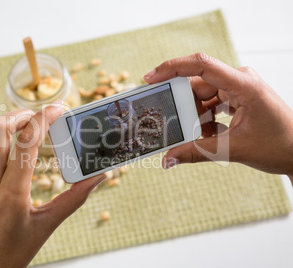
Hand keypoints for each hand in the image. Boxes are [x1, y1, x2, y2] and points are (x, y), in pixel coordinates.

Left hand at [0, 103, 105, 267]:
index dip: (45, 118)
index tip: (58, 109)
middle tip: (35, 118)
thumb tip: (98, 177)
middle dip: (19, 115)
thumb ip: (75, 198)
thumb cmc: (15, 251)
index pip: (28, 142)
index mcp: (13, 194)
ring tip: (6, 124)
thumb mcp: (49, 224)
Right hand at [144, 53, 292, 179]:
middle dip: (183, 105)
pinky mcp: (237, 97)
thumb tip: (167, 160)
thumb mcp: (233, 150)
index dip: (172, 67)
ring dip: (195, 116)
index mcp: (244, 85)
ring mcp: (238, 88)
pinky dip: (204, 119)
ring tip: (196, 134)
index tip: (150, 78)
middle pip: (197, 85)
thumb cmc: (278, 146)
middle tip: (171, 122)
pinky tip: (209, 134)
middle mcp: (240, 81)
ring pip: (202, 96)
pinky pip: (210, 103)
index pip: (202, 64)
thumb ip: (196, 153)